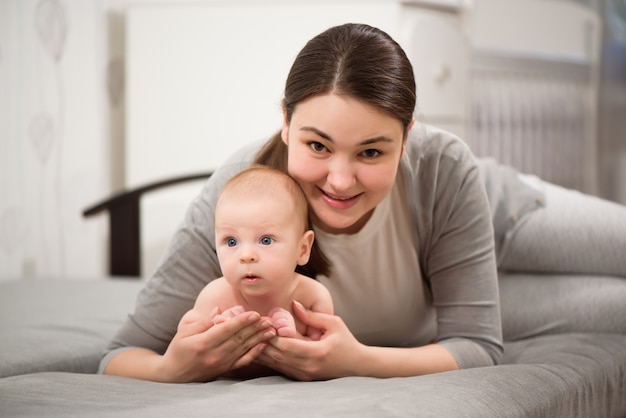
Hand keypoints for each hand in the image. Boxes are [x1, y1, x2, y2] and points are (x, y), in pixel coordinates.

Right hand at [160, 307, 275, 381]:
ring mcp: (220, 363)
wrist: (173, 376)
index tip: (254, 313)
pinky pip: (242, 361)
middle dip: (255, 328)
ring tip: (271, 330)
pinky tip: (263, 345)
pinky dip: (254, 353)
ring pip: (243, 349)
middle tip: (269, 319)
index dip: (241, 321)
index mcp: (203, 343)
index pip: (226, 330)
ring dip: (258, 338)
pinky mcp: (224, 369)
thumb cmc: (178, 350)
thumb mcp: (184, 332)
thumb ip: (203, 322)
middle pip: (238, 338)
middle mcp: (214, 354)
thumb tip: (218, 310)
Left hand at [256, 301, 364, 380]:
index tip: (263, 321)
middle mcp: (308, 366)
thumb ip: (312, 316)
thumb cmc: (347, 342)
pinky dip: (269, 358)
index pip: (287, 345)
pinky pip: (280, 368)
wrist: (357, 366)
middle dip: (263, 341)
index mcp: (317, 352)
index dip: (272, 335)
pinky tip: (259, 348)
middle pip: (277, 355)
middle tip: (251, 327)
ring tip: (251, 336)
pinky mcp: (301, 377)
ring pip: (276, 363)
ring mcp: (304, 374)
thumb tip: (294, 305)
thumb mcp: (333, 324)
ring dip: (262, 351)